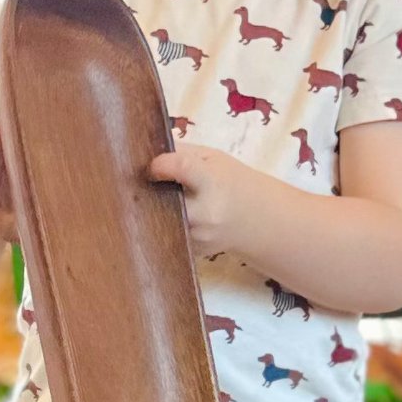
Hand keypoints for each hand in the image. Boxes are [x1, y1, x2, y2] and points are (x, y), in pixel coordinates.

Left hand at [148, 139, 264, 260]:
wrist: (257, 218)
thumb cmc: (231, 181)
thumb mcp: (213, 158)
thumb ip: (182, 152)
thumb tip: (148, 151)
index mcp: (213, 182)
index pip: (180, 168)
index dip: (161, 164)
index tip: (154, 166)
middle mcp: (206, 212)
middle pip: (162, 200)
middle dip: (149, 191)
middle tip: (144, 183)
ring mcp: (199, 235)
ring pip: (160, 220)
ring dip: (152, 209)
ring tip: (153, 198)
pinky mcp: (193, 250)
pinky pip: (167, 235)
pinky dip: (162, 224)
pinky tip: (166, 215)